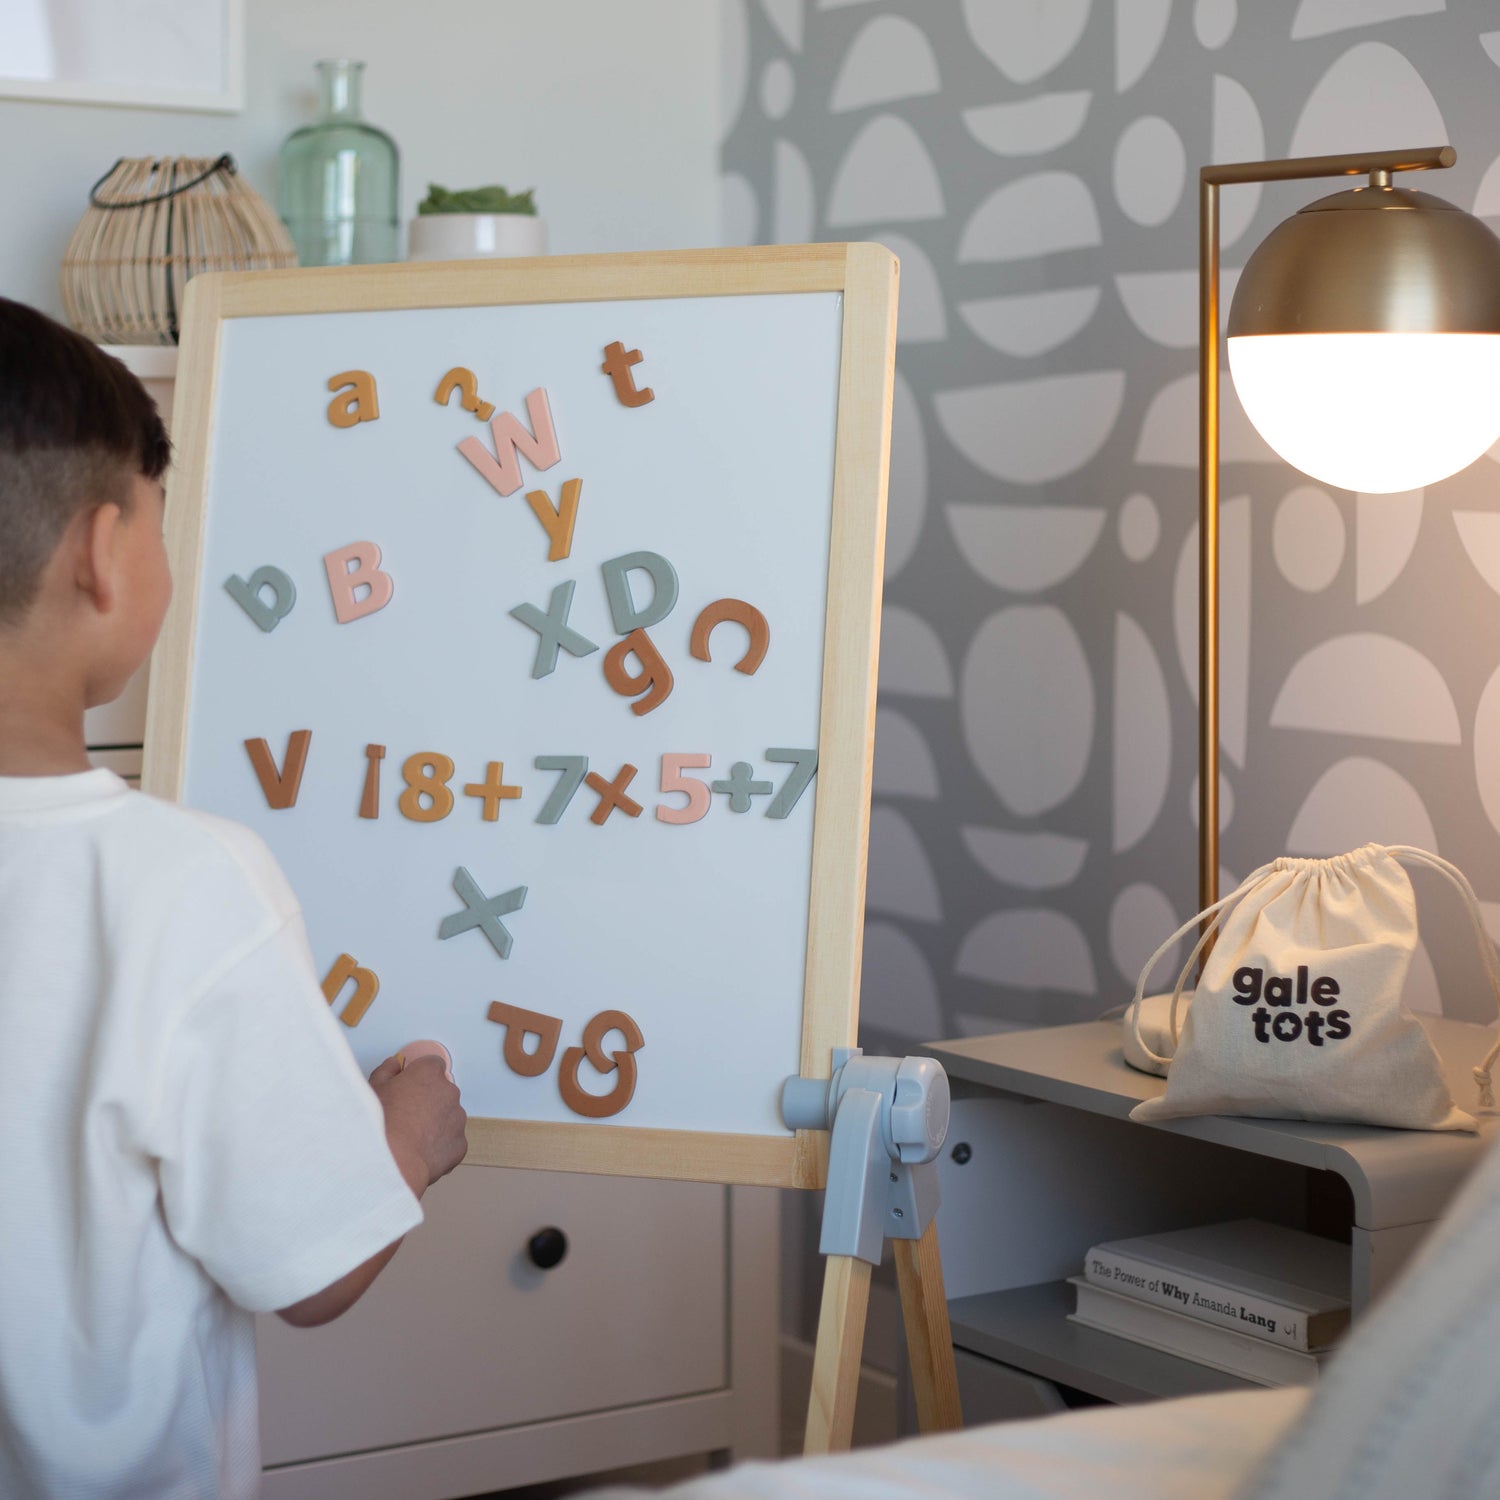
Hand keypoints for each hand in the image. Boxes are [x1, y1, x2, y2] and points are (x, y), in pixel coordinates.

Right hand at [370, 1050, 467, 1195]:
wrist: (391, 1162)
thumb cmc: (379, 1125)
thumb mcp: (373, 1089)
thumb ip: (387, 1071)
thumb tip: (394, 1065)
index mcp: (429, 1074)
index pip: (431, 1065)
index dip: (418, 1076)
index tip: (409, 1087)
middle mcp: (449, 1092)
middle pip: (441, 1092)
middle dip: (428, 1101)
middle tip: (405, 1116)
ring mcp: (457, 1119)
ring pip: (448, 1117)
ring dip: (435, 1124)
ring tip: (410, 1138)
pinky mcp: (460, 1145)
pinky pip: (451, 1142)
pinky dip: (439, 1146)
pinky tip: (419, 1153)